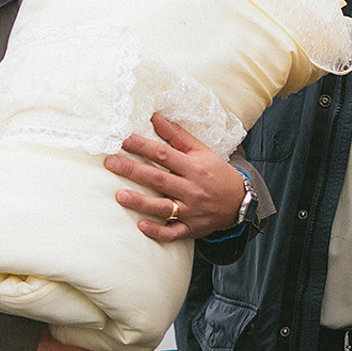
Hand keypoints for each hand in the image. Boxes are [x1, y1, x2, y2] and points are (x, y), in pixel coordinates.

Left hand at [105, 113, 245, 242]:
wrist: (240, 201)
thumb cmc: (216, 172)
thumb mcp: (201, 151)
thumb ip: (177, 136)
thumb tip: (155, 118)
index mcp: (194, 167)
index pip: (164, 154)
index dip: (143, 146)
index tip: (123, 140)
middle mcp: (191, 189)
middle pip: (159, 179)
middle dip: (133, 170)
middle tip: (111, 163)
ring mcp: (191, 211)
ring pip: (163, 207)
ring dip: (140, 202)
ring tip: (119, 195)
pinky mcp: (191, 229)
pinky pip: (172, 232)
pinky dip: (157, 231)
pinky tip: (140, 225)